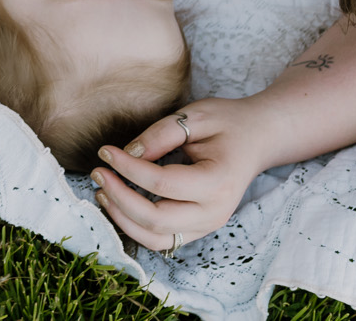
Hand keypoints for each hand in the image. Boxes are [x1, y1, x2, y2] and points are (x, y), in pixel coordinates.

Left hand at [88, 96, 269, 252]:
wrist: (258, 139)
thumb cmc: (228, 123)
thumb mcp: (196, 116)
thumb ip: (161, 135)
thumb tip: (128, 154)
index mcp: (218, 183)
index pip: (162, 183)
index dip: (128, 169)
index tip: (105, 150)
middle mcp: (215, 212)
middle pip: (156, 219)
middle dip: (119, 197)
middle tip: (97, 172)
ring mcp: (208, 225)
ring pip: (156, 238)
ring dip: (123, 218)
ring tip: (101, 190)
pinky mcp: (199, 228)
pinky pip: (162, 239)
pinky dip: (135, 227)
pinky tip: (118, 203)